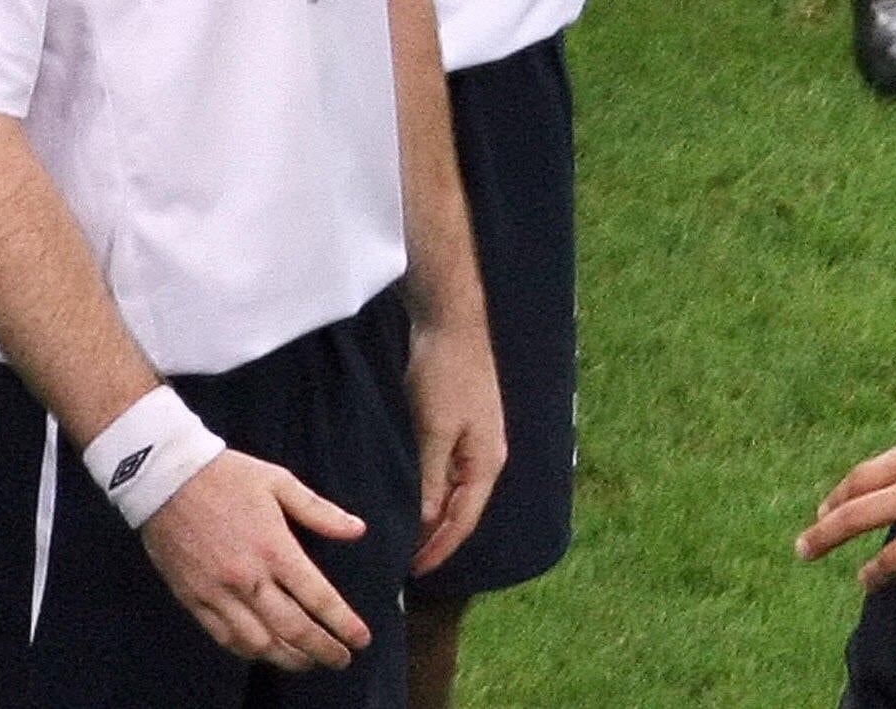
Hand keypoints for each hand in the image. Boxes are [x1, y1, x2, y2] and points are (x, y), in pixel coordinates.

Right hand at [139, 447, 372, 670]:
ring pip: (259, 642)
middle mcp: (249, 578)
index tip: (362, 639)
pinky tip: (265, 651)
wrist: (164, 477)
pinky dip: (249, 651)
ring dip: (288, 658)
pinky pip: (224, 637)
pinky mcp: (193, 599)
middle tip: (342, 660)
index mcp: (275, 548)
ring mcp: (218, 592)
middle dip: (323, 650)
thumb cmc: (227, 476)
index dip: (343, 624)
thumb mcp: (280, 482)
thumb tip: (358, 530)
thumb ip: (320, 511)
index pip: (318, 598)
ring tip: (307, 661)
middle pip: (293, 629)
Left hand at [406, 311, 506, 575]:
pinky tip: (417, 496)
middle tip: (407, 563)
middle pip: (464, 512)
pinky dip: (435, 492)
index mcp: (487, 463)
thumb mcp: (433, 430)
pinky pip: (451, 473)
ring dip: (436, 517)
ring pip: (458, 493)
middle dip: (438, 540)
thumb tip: (426, 523)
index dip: (439, 549)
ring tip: (409, 538)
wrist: (453, 322)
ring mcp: (478, 441)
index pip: (463, 521)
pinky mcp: (464, 426)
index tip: (412, 572)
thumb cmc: (445, 374)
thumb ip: (431, 479)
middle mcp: (488, 457)